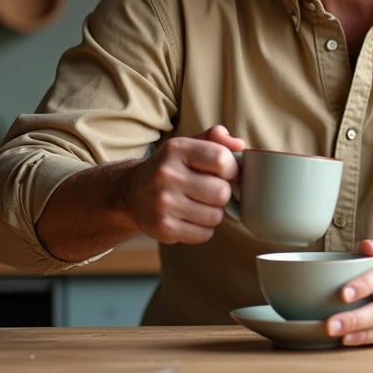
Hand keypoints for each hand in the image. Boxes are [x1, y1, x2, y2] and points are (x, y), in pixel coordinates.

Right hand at [121, 125, 244, 244]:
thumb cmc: (170, 167)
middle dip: (222, 193)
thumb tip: (240, 145)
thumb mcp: (188, 145)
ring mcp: (163, 203)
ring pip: (215, 216)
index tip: (225, 172)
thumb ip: (216, 139)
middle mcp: (167, 175)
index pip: (221, 159)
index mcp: (176, 149)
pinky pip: (204, 234)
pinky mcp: (163, 228)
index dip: (231, 168)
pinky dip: (203, 228)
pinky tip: (190, 217)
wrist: (132, 192)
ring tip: (200, 204)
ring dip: (214, 212)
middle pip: (222, 192)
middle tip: (211, 190)